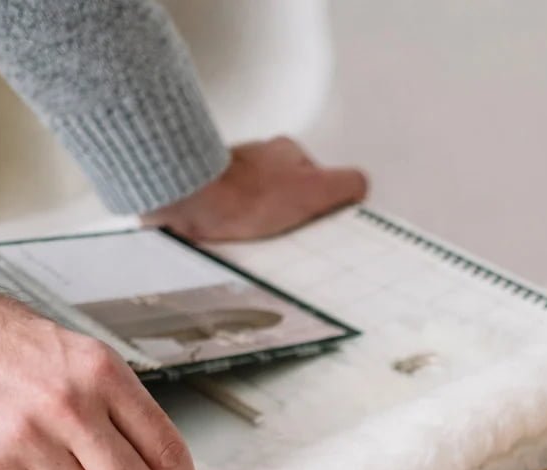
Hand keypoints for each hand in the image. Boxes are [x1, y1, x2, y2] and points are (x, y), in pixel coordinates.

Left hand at [142, 137, 367, 240]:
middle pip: (289, 195)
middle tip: (286, 236)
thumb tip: (360, 187)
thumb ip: (345, 185)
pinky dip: (236, 228)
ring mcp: (231, 175)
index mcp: (286, 152)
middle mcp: (257, 158)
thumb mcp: (313, 190)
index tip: (314, 226)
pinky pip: (232, 216)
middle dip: (290, 218)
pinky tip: (235, 239)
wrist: (185, 202)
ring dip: (261, 225)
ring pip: (260, 206)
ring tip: (257, 240)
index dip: (320, 208)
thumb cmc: (242, 197)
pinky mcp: (208, 195)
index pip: (319, 183)